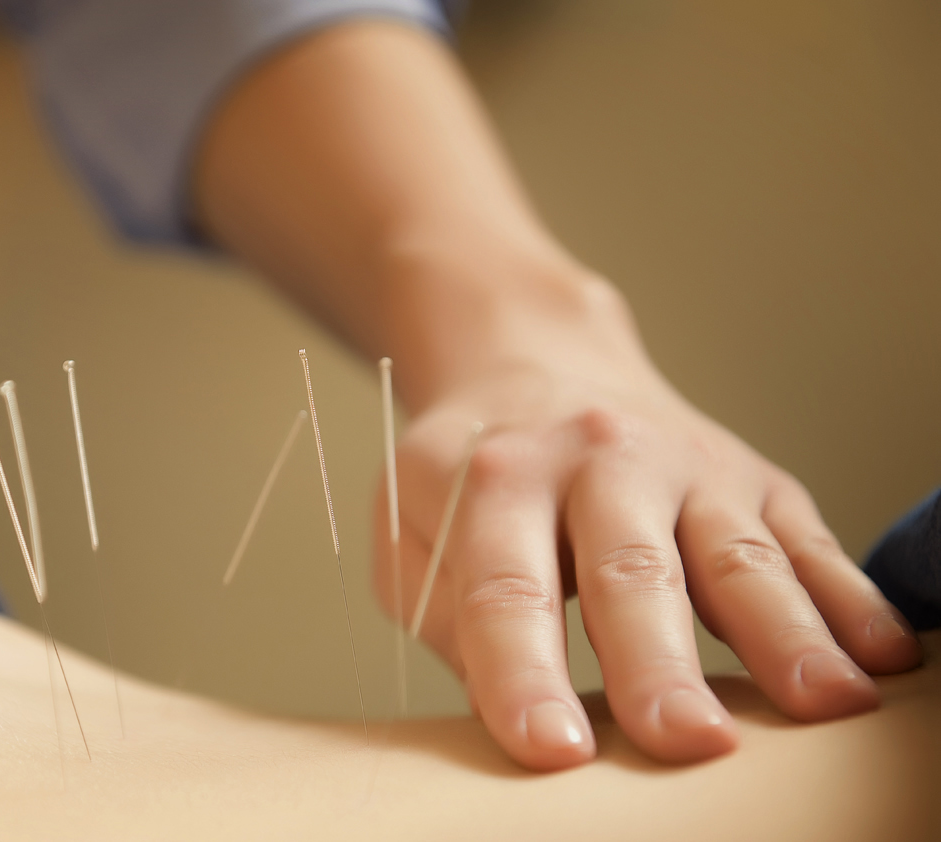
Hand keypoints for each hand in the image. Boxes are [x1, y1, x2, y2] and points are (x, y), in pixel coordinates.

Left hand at [372, 276, 921, 770]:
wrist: (534, 361)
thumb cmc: (466, 470)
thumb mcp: (408, 522)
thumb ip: (442, 606)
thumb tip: (502, 693)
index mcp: (496, 476)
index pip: (506, 588)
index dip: (523, 672)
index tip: (550, 748)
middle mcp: (597, 459)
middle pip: (631, 572)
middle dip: (658, 662)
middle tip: (684, 741)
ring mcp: (685, 464)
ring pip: (738, 554)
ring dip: (784, 633)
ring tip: (821, 703)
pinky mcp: (753, 477)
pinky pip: (808, 541)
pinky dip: (848, 598)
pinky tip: (879, 654)